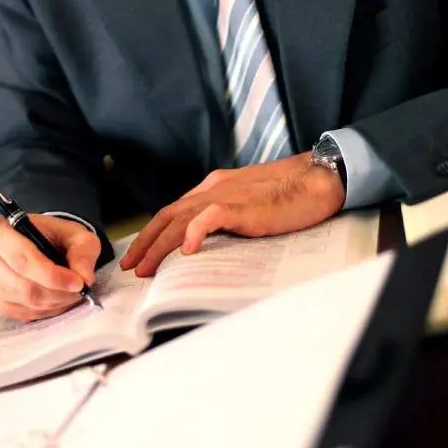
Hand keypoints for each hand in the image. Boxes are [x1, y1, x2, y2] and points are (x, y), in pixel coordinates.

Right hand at [0, 214, 100, 321]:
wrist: (38, 243)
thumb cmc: (54, 236)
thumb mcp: (75, 233)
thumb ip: (83, 250)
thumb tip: (85, 277)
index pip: (22, 258)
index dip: (51, 275)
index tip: (78, 283)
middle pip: (23, 285)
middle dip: (57, 292)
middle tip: (80, 290)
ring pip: (25, 301)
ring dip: (55, 302)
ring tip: (72, 293)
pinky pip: (23, 313)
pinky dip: (47, 310)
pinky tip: (59, 300)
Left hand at [120, 152, 344, 275]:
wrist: (315, 179)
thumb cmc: (286, 195)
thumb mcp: (246, 205)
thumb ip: (224, 217)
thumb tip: (206, 240)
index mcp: (211, 189)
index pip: (173, 212)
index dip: (153, 234)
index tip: (139, 255)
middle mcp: (211, 190)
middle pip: (168, 216)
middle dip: (146, 242)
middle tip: (131, 267)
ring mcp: (225, 196)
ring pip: (181, 220)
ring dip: (160, 245)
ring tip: (147, 268)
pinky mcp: (242, 206)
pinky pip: (211, 217)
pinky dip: (195, 232)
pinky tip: (187, 250)